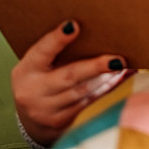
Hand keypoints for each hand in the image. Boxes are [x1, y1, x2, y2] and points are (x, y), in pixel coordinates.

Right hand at [11, 20, 129, 145]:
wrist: (30, 116)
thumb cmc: (41, 78)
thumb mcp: (38, 65)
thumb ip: (54, 51)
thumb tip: (87, 30)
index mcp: (26, 70)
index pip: (42, 51)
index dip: (57, 39)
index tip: (74, 25)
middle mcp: (32, 91)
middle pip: (69, 76)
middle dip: (95, 67)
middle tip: (117, 59)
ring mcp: (45, 110)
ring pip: (82, 92)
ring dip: (105, 80)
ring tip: (122, 68)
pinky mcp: (58, 122)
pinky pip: (86, 105)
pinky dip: (104, 92)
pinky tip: (117, 82)